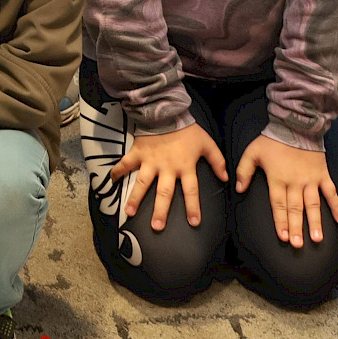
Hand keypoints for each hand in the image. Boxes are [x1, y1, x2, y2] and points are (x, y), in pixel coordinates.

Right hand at [106, 121, 226, 231]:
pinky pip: (126, 163)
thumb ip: (217, 161)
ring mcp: (150, 162)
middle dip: (160, 211)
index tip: (193, 222)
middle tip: (157, 227)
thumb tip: (226, 178)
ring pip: (142, 183)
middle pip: (164, 193)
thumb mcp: (206, 143)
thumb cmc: (187, 130)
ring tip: (129, 213)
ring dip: (136, 198)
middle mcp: (167, 168)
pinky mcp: (137, 153)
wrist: (166, 111)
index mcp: (185, 167)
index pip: (191, 190)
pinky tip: (111, 180)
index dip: (193, 206)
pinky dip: (117, 171)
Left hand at [233, 133, 337, 248]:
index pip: (279, 205)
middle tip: (298, 244)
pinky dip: (336, 206)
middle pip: (295, 209)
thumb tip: (238, 189)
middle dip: (296, 228)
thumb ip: (244, 171)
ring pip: (313, 204)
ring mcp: (311, 180)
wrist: (296, 125)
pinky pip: (331, 192)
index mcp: (278, 179)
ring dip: (315, 222)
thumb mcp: (252, 152)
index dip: (280, 221)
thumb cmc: (273, 140)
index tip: (282, 236)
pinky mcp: (322, 175)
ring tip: (317, 238)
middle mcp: (295, 182)